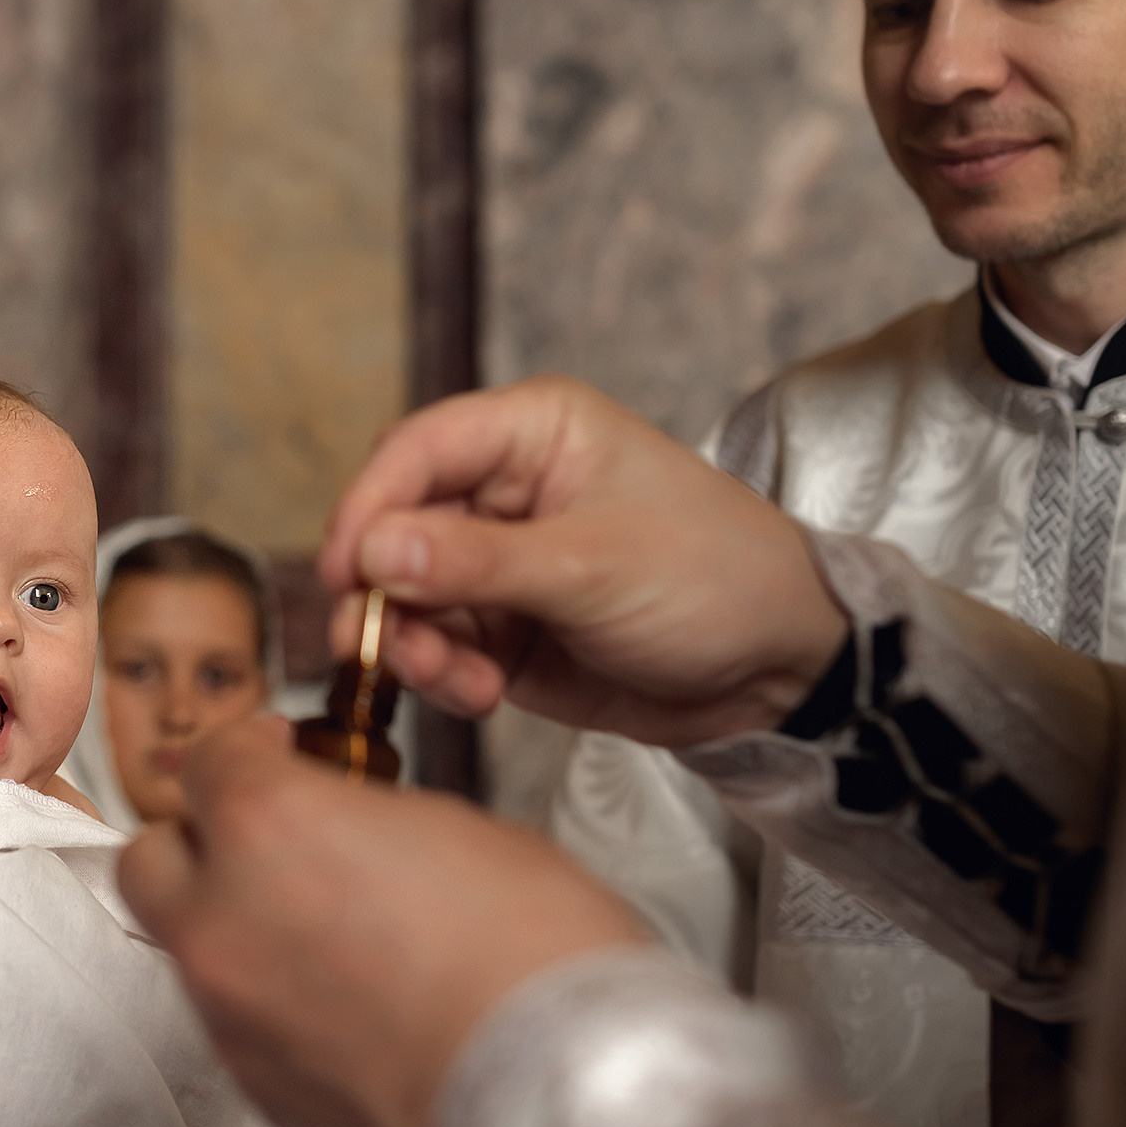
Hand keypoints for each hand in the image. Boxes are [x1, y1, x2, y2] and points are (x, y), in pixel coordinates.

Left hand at [119, 718, 642, 1126]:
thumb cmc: (539, 965)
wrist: (564, 1104)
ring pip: (189, 950)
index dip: (249, 749)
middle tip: (264, 837)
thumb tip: (352, 830)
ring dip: (234, 927)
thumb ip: (369, 820)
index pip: (211, 761)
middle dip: (200, 842)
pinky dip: (269, 1003)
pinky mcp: (258, 1094)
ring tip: (322, 930)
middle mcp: (225, 922)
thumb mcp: (461, 831)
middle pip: (152, 860)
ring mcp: (231, 1018)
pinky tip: (345, 1002)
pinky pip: (235, 1025)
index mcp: (270, 829)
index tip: (277, 751)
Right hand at [319, 377, 846, 749]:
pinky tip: (481, 693)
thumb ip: (477, 562)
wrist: (780, 673)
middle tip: (375, 640)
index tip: (345, 571)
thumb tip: (374, 550)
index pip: (416, 450)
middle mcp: (503, 490)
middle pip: (394, 526)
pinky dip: (442, 676)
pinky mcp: (503, 629)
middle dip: (382, 588)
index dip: (368, 507)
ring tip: (453, 680)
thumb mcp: (593, 567)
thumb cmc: (715, 580)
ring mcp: (498, 563)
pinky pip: (437, 647)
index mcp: (532, 433)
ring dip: (411, 644)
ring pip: (405, 596)